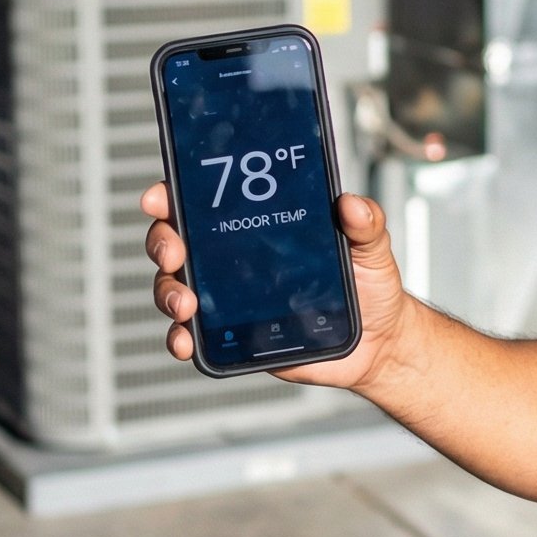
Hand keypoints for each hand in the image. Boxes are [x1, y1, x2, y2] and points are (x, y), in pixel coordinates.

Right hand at [139, 183, 413, 390]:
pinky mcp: (230, 335)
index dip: (173, 194)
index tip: (160, 196)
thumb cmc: (368, 286)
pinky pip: (192, 335)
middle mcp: (233, 258)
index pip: (204, 201)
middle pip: (176, 241)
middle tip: (176, 251)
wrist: (377, 342)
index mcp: (258, 226)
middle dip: (163, 242)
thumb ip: (366, 224)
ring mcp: (226, 298)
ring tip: (186, 303)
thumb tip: (352, 205)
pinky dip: (179, 337)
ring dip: (168, 291)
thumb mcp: (371, 248)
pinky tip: (184, 340)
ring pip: (175, 286)